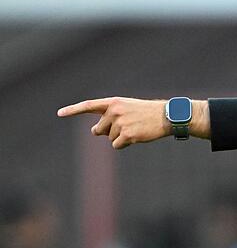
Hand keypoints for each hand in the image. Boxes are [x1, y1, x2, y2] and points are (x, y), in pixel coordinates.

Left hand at [57, 97, 209, 148]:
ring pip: (109, 138)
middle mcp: (114, 111)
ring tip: (136, 128)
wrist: (167, 116)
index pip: (89, 105)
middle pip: (99, 129)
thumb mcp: (127, 108)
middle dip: (109, 132)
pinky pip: (117, 145)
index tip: (60, 113)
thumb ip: (109, 116)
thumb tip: (94, 132)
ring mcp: (120, 123)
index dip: (73, 110)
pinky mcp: (127, 135)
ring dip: (121, 137)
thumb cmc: (147, 112)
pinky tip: (137, 136)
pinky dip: (125, 144)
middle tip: (127, 126)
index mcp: (113, 102)